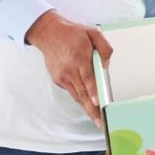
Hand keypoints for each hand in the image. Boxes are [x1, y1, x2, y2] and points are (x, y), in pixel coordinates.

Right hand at [25, 9, 112, 124]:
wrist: (48, 33)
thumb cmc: (72, 33)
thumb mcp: (93, 33)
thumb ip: (104, 48)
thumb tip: (106, 65)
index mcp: (80, 58)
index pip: (88, 78)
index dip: (92, 92)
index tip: (97, 103)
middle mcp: (70, 70)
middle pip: (83, 93)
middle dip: (92, 109)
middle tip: (100, 121)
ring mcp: (62, 76)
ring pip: (77, 95)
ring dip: (86, 107)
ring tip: (96, 118)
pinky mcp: (58, 79)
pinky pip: (72, 90)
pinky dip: (80, 97)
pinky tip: (87, 104)